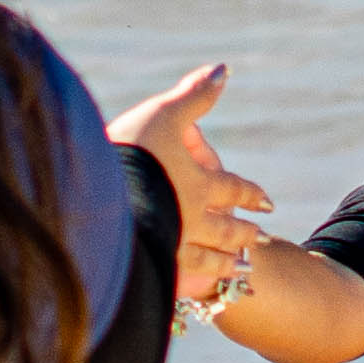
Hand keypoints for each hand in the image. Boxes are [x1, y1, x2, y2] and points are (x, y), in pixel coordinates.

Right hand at [109, 63, 273, 303]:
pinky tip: (196, 293)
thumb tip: (224, 70)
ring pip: (208, 260)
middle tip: (259, 238)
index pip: (232, 189)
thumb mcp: (164, 115)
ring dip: (225, 263)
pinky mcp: (150, 272)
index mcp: (199, 185)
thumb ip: (194, 97)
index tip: (266, 202)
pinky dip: (192, 286)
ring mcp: (173, 251)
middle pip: (226, 230)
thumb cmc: (133, 154)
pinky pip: (177, 282)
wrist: (97, 201)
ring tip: (239, 268)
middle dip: (243, 233)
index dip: (249, 193)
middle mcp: (192, 222)